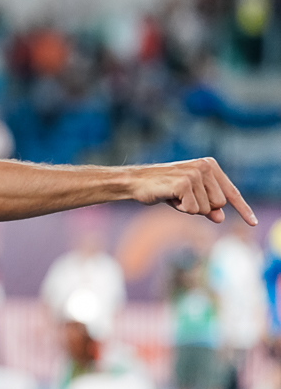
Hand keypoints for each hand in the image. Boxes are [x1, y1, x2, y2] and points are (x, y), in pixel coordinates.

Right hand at [129, 157, 256, 225]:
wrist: (137, 182)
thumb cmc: (163, 188)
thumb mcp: (189, 197)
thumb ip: (207, 205)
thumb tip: (220, 217)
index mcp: (210, 166)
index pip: (231, 191)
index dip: (242, 208)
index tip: (253, 222)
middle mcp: (205, 167)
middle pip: (219, 203)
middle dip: (202, 207)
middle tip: (182, 198)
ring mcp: (195, 174)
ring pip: (206, 208)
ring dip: (189, 208)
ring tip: (175, 196)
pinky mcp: (184, 183)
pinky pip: (192, 209)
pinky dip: (181, 209)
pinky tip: (170, 198)